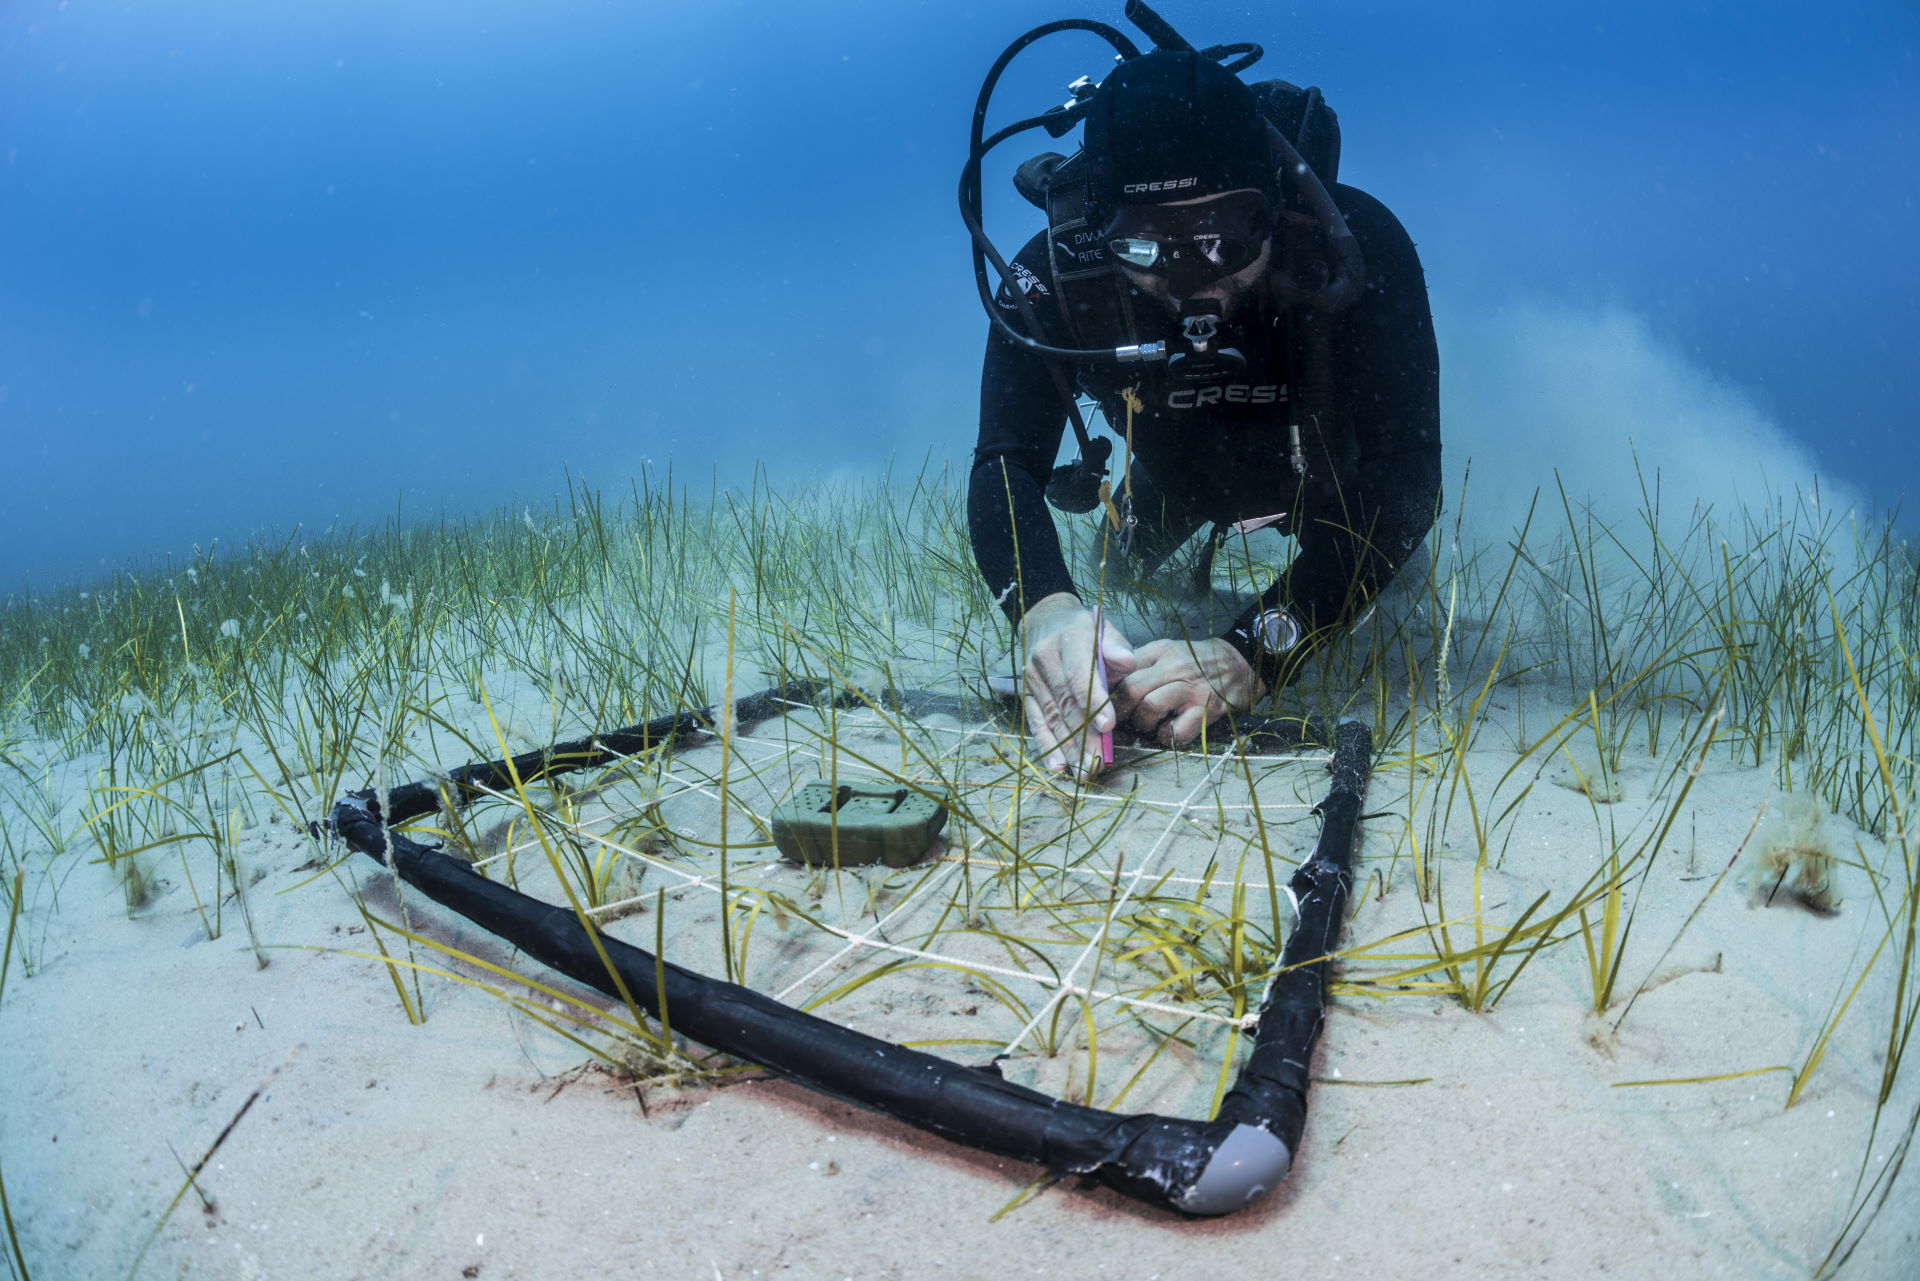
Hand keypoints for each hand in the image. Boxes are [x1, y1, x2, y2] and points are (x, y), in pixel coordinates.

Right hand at [1018, 593, 1137, 777]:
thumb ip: (1116, 646)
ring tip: (1084, 772)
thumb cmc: (1084, 630)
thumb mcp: (1103, 628)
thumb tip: (1128, 662)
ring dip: (1068, 748)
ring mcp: (1032, 679)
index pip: (1080, 675)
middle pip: (1066, 704)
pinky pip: (1036, 722)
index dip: (1093, 702)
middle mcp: (1045, 660)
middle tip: (1098, 763)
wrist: (1044, 622)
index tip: (1108, 726)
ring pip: (1052, 718)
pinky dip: (1047, 746)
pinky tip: (1058, 766)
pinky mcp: (1026, 694)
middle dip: (1083, 737)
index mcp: (1069, 640)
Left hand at [1111, 638, 1263, 745]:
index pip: (1122, 668)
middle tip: (1121, 720)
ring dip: (1142, 724)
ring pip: (1150, 707)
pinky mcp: (1207, 710)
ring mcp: (1192, 689)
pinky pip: (1176, 731)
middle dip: (1121, 711)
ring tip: (1147, 726)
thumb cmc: (1198, 661)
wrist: (1242, 664)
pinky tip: (1168, 733)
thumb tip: (1109, 685)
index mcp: (1161, 651)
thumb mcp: (1169, 651)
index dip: (1108, 689)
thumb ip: (1141, 663)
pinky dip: (1166, 738)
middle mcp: (1175, 667)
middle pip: (1131, 689)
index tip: (1105, 702)